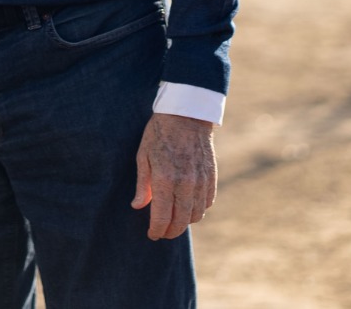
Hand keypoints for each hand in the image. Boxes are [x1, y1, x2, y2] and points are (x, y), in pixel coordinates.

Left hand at [131, 113, 216, 239]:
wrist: (186, 115)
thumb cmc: (159, 133)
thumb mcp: (143, 155)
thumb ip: (142, 184)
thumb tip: (138, 207)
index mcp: (165, 178)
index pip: (162, 216)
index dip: (156, 230)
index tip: (152, 235)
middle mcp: (185, 183)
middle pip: (181, 221)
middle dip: (170, 232)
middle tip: (162, 233)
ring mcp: (201, 181)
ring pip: (196, 215)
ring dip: (184, 222)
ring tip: (173, 221)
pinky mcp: (212, 178)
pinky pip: (208, 203)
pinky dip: (198, 210)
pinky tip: (188, 207)